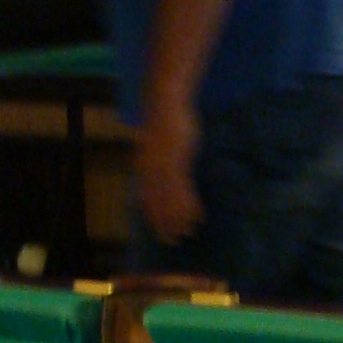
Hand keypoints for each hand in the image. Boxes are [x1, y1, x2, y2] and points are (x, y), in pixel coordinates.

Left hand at [135, 104, 202, 244]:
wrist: (165, 103)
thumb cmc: (164, 120)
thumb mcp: (159, 144)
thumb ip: (159, 160)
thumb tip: (164, 172)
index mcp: (144, 167)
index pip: (147, 199)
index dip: (154, 217)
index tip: (160, 231)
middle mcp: (150, 171)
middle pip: (157, 205)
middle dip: (165, 224)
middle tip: (173, 240)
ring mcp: (163, 168)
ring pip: (171, 201)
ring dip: (180, 219)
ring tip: (188, 233)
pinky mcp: (176, 162)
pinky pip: (184, 190)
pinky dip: (190, 205)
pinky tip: (198, 216)